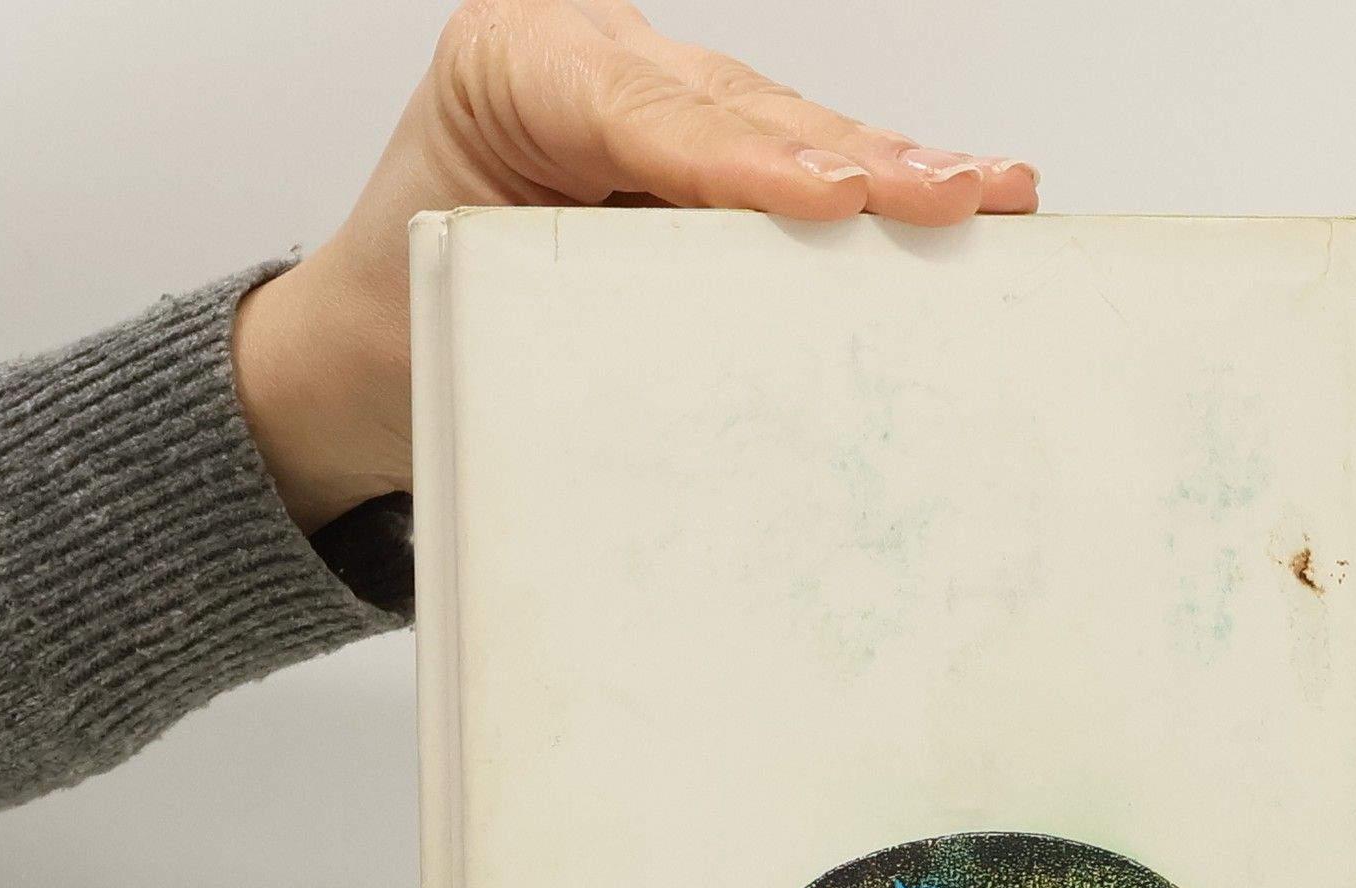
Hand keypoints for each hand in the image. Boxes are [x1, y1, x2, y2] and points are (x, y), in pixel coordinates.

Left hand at [235, 0, 1038, 532]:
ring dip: (893, 169)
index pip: (644, 113)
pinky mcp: (692, 160)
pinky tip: (949, 199)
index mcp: (511, 71)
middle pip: (741, 109)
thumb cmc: (405, 323)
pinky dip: (869, 193)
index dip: (745, 159)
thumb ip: (579, 299)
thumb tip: (714, 349)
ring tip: (986, 193)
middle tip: (952, 194)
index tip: (827, 198)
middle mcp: (591, 67)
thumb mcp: (466, 309)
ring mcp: (651, 104)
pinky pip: (786, 167)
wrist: (369, 353)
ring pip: (785, 128)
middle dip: (856, 156)